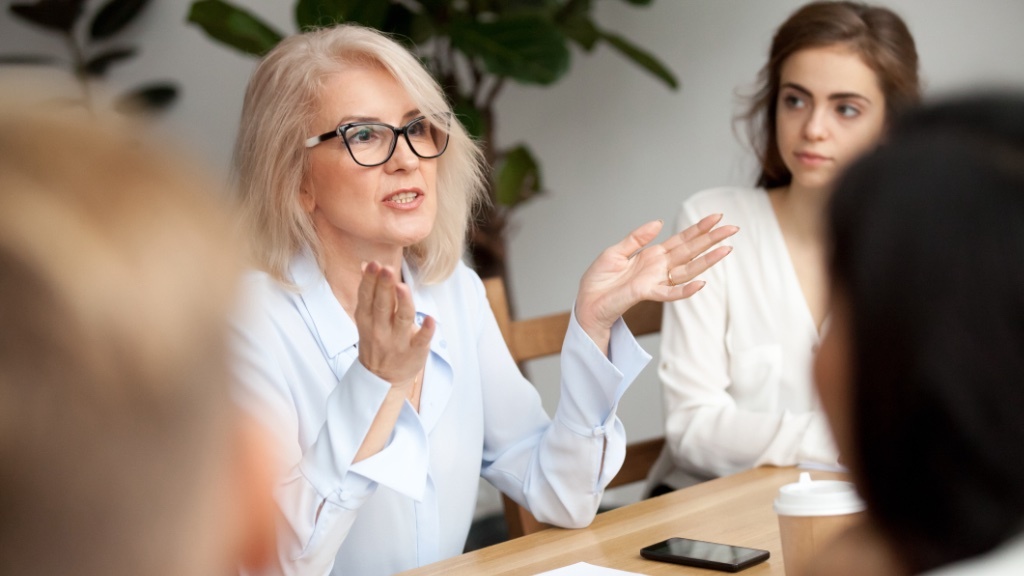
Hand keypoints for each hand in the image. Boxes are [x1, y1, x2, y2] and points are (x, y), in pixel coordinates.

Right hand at [354, 261, 434, 390]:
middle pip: (382, 305)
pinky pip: (421, 340)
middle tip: (387, 269)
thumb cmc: (377, 340)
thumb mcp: (367, 318)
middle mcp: (380, 329)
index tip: (374, 264)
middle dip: (384, 287)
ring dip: (403, 303)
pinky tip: (431, 320)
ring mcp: (398, 341)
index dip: (370, 280)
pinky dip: (425, 331)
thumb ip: (369, 292)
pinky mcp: (415, 352)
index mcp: (367, 319)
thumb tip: (366, 264)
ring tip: (402, 287)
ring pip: (401, 319)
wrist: (382, 378)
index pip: (367, 296)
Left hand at [575, 214, 737, 347]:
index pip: (681, 240)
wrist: (586, 303)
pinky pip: (670, 293)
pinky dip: (685, 290)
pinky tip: (701, 283)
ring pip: (687, 270)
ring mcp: (655, 281)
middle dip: (711, 239)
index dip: (698, 229)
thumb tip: (658, 222)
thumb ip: (636, 238)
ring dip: (707, 261)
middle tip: (733, 228)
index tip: (716, 217)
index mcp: (652, 256)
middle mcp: (658, 268)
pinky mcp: (646, 293)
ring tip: (727, 250)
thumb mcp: (615, 252)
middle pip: (690, 251)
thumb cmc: (599, 281)